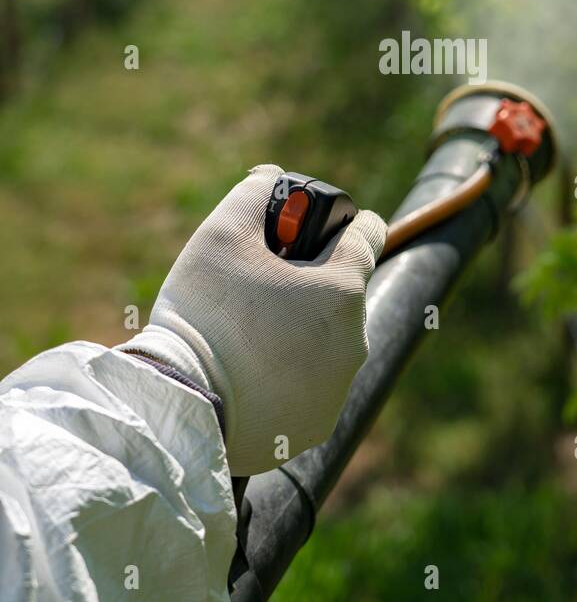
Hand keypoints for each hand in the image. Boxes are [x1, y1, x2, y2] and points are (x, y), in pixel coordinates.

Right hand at [118, 165, 385, 473]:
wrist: (181, 406)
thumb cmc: (205, 312)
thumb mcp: (221, 233)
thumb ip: (254, 195)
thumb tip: (269, 179)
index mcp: (343, 289)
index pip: (370, 234)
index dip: (341, 223)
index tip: (311, 231)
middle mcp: (354, 340)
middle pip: (342, 291)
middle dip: (310, 281)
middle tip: (258, 286)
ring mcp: (338, 386)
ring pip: (327, 340)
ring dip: (299, 329)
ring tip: (246, 332)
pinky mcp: (317, 422)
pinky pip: (310, 385)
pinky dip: (287, 374)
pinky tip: (247, 372)